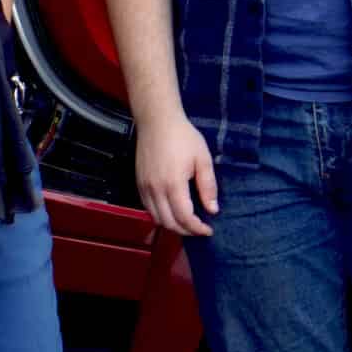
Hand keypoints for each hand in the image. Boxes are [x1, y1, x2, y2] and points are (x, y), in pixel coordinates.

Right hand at [134, 109, 217, 237]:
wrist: (157, 121)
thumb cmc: (183, 137)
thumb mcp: (202, 158)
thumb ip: (208, 186)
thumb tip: (212, 210)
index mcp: (173, 184)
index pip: (185, 218)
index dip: (197, 229)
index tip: (208, 230)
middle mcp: (156, 190)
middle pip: (169, 223)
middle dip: (186, 231)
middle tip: (200, 228)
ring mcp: (145, 188)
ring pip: (157, 219)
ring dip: (173, 225)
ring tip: (187, 222)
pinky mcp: (139, 184)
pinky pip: (149, 209)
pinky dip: (161, 216)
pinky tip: (172, 210)